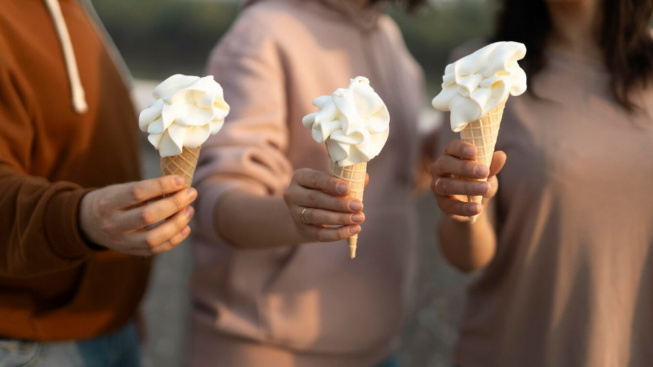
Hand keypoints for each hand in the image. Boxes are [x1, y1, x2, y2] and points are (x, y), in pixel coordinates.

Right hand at [80, 175, 196, 255]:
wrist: (89, 223)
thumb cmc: (112, 200)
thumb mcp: (120, 190)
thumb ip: (146, 190)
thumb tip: (179, 186)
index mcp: (108, 202)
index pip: (137, 192)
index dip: (161, 185)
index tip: (181, 180)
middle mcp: (113, 224)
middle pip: (147, 216)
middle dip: (174, 204)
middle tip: (191, 193)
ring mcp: (121, 242)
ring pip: (153, 238)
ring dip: (177, 224)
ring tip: (190, 210)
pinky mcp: (130, 252)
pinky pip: (156, 250)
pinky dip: (174, 240)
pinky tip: (186, 228)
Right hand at [283, 168, 364, 241]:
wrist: (305, 213)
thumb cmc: (323, 191)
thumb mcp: (330, 182)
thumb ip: (347, 179)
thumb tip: (364, 178)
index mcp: (300, 177)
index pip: (315, 179)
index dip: (331, 184)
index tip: (348, 188)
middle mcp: (293, 194)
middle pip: (315, 199)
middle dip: (339, 204)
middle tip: (358, 206)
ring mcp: (295, 214)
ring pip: (317, 217)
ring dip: (340, 218)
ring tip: (359, 218)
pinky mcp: (303, 230)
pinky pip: (320, 234)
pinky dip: (338, 233)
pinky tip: (353, 230)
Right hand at [431, 140, 505, 220]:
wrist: (474, 204)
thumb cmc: (479, 180)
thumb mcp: (487, 173)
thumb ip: (492, 165)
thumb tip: (501, 156)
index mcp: (450, 154)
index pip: (451, 147)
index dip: (461, 148)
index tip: (475, 152)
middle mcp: (439, 168)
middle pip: (445, 164)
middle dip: (464, 167)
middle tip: (484, 171)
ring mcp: (437, 186)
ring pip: (445, 185)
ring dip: (466, 187)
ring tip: (485, 188)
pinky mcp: (442, 204)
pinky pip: (450, 205)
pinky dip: (464, 207)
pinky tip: (477, 208)